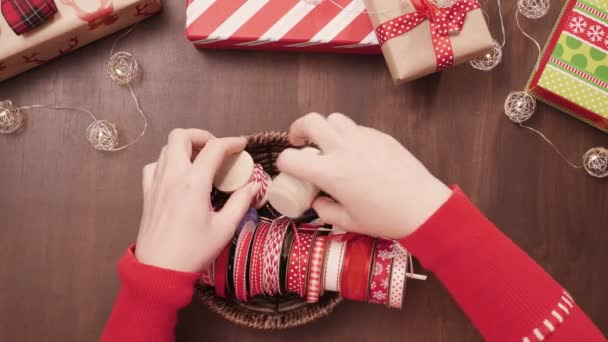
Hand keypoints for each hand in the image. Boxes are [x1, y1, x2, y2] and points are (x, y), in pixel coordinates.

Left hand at [135, 129, 258, 272]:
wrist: (159, 270)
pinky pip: (154, 165)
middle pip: (181, 135)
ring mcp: (156, 182)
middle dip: (202, 136)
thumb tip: (255, 185)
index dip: (231, 142)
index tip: (242, 145)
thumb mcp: (224, 228)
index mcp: (194, 183)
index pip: (214, 148)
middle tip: (216, 149)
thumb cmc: (194, 250)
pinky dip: (167, 162)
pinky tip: (178, 175)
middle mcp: (172, 176)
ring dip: (184, 147)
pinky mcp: (147, 192)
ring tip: (200, 161)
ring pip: (166, 148)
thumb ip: (240, 202)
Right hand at [276, 113, 450, 239]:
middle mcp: (344, 150)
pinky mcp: (380, 136)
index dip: (284, 164)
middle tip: (301, 142)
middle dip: (298, 129)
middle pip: (310, 121)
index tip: (289, 169)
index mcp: (331, 173)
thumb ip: (325, 211)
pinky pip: (356, 128)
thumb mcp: (349, 222)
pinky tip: (356, 153)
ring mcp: (363, 139)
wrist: (423, 207)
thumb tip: (316, 201)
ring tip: (329, 145)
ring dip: (325, 128)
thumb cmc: (385, 218)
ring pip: (334, 118)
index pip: (291, 158)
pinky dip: (348, 136)